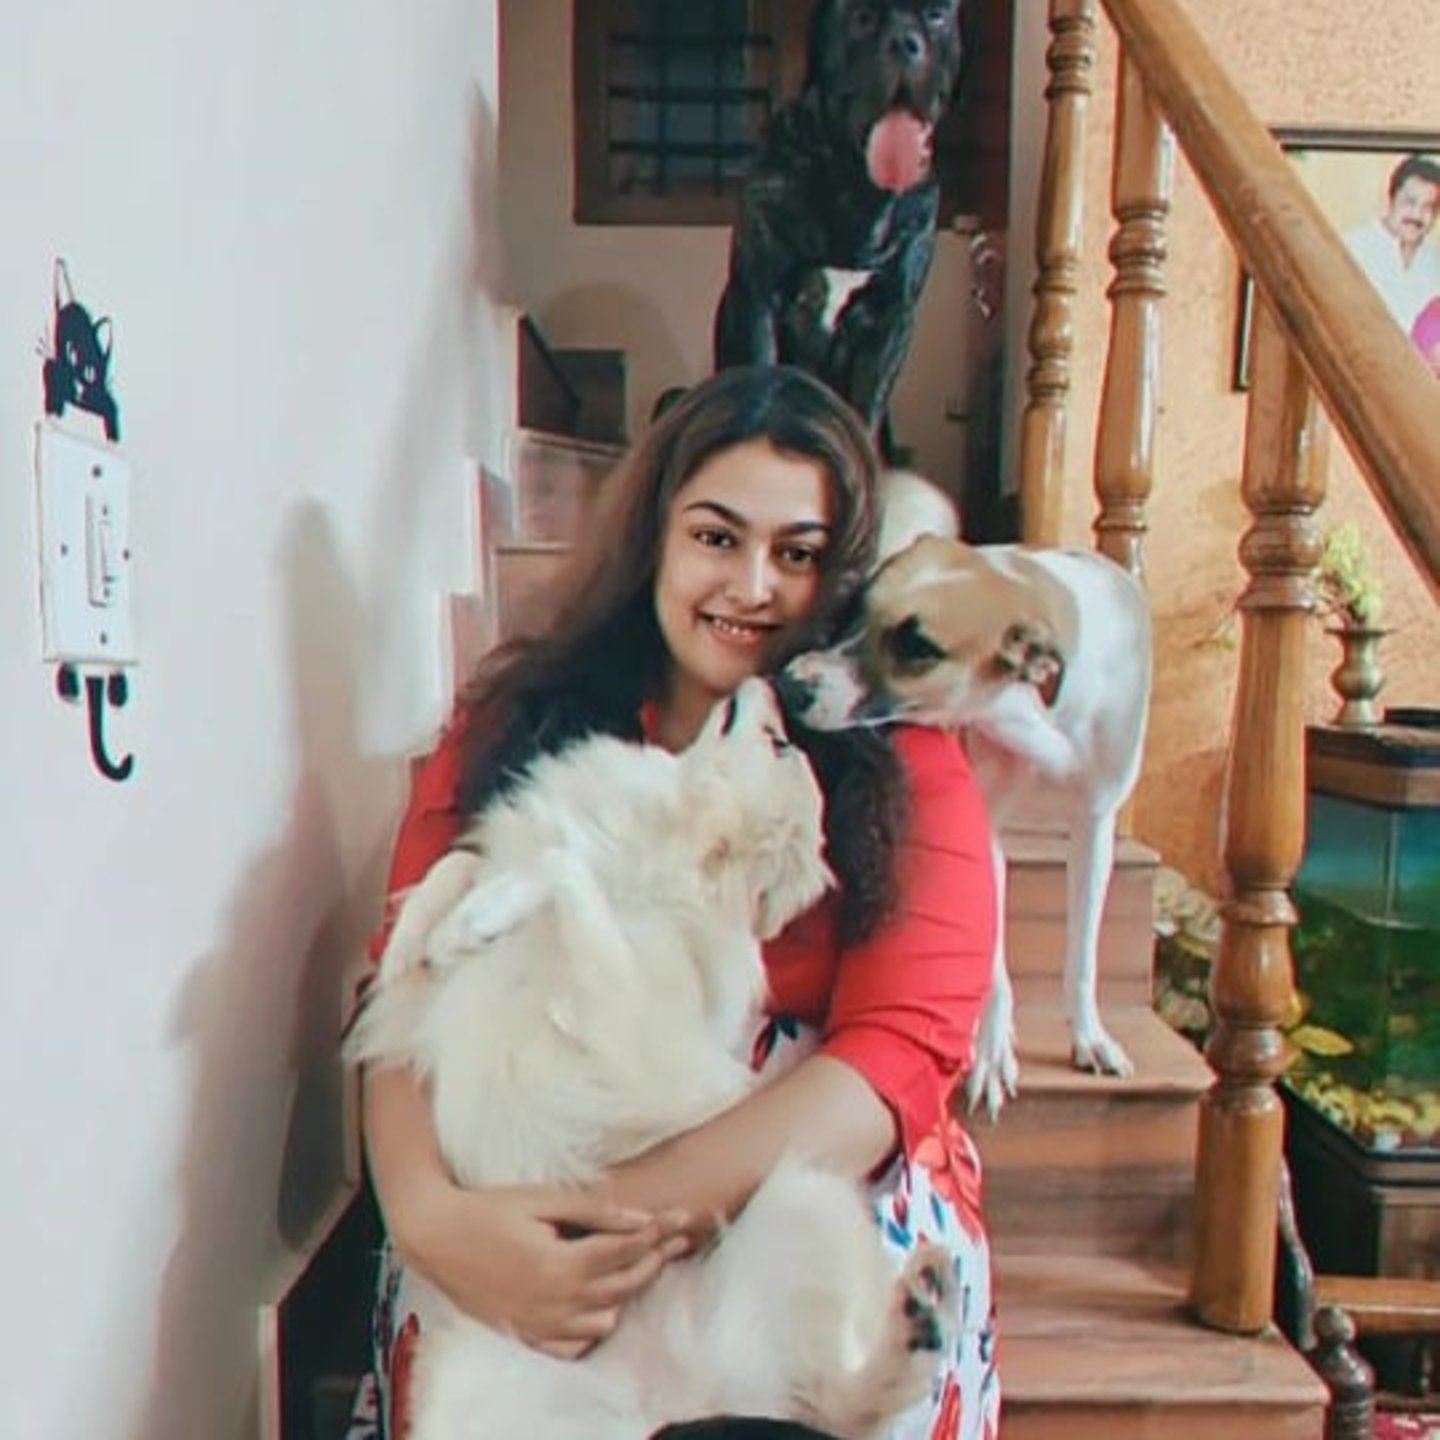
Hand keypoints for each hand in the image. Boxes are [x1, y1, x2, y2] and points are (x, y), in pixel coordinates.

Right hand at [396, 1177, 689, 1357]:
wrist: (436, 1236)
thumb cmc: (489, 1208)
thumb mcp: (542, 1199)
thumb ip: (594, 1210)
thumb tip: (642, 1216)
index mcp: (559, 1264)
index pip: (625, 1252)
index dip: (658, 1234)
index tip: (681, 1219)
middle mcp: (553, 1302)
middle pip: (622, 1286)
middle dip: (654, 1260)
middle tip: (677, 1239)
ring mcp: (539, 1323)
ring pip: (605, 1319)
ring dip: (626, 1292)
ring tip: (640, 1263)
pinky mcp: (525, 1333)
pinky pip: (575, 1344)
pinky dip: (593, 1324)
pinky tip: (600, 1300)